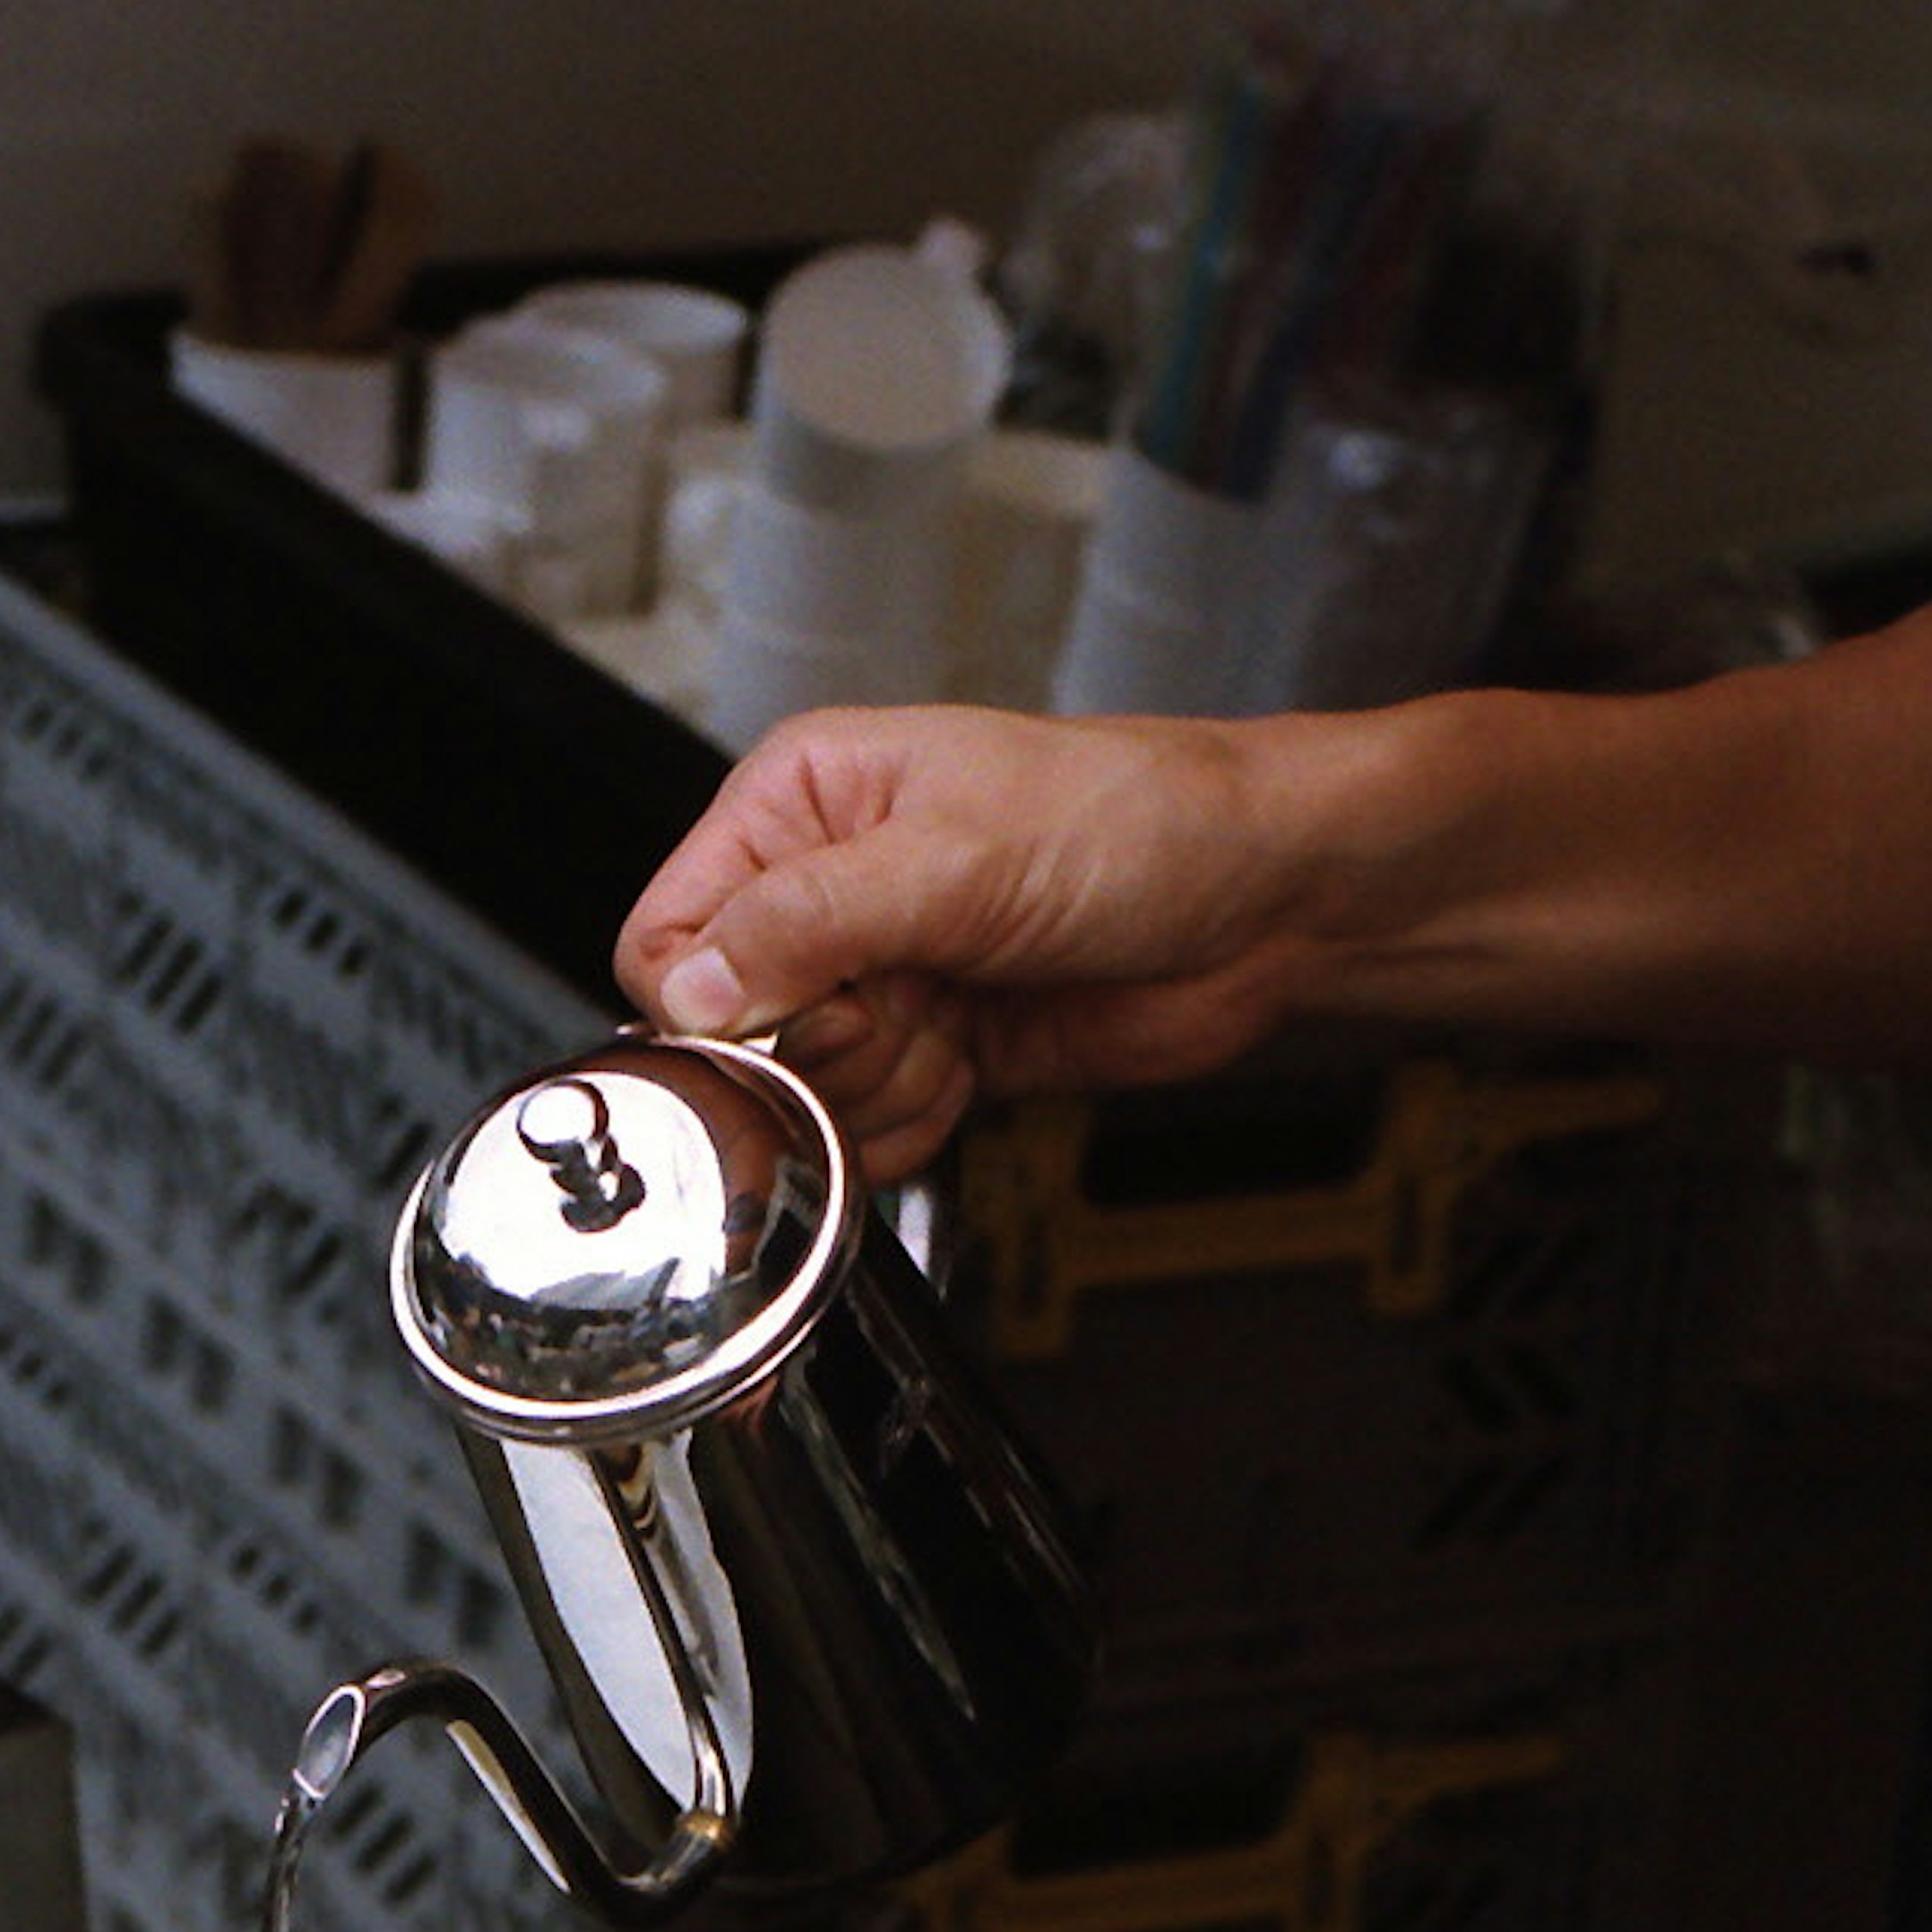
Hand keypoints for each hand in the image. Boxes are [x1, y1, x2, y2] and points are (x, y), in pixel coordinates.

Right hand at [613, 701, 1409, 1179]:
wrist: (1261, 904)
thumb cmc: (1135, 824)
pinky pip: (865, 1130)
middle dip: (824, 1045)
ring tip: (957, 1021)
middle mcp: (827, 888)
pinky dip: (915, 1122)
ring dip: (879, 1087)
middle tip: (913, 999)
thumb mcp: (955, 858)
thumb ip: (808, 922)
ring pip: (801, 1095)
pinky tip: (974, 1066)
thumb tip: (695, 986)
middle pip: (735, 1032)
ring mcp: (879, 976)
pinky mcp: (930, 1050)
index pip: (669, 935)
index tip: (808, 1005)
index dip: (721, 1000)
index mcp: (802, 801)